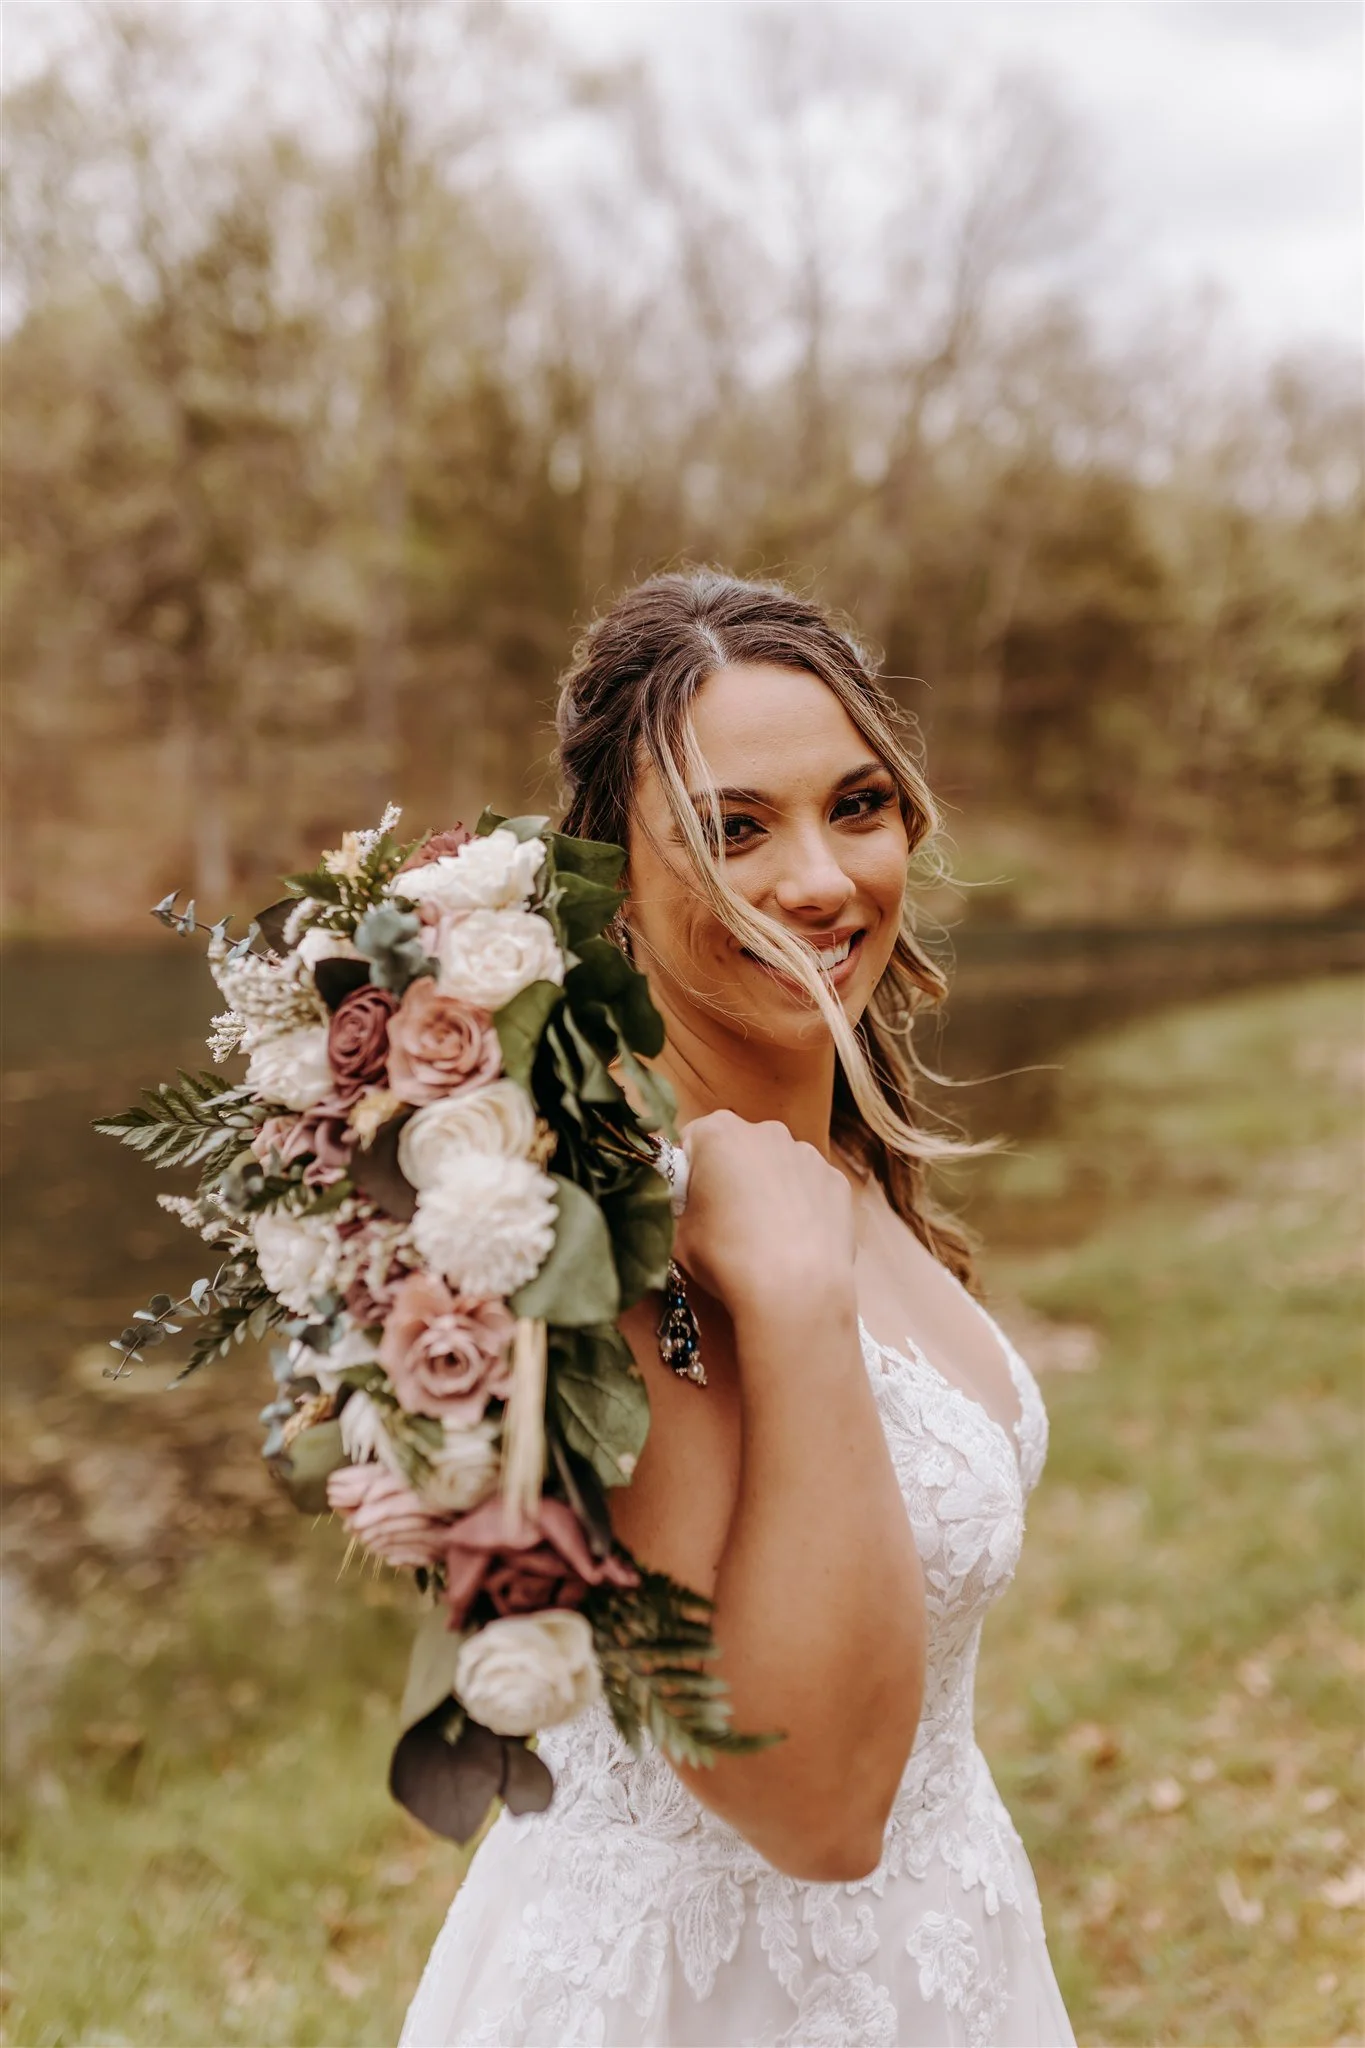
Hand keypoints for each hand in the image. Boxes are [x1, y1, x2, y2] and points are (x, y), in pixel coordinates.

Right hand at [669, 1110, 856, 1323]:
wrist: (794, 1290)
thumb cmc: (725, 1256)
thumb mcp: (676, 1234)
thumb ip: (674, 1205)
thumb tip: (684, 1202)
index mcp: (718, 1133)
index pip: (692, 1141)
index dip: (688, 1174)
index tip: (691, 1205)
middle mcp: (766, 1132)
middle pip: (739, 1148)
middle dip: (731, 1175)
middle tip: (726, 1222)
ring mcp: (808, 1155)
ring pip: (777, 1165)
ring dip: (768, 1188)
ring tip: (766, 1236)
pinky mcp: (837, 1182)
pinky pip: (809, 1187)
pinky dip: (801, 1205)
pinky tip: (796, 1240)